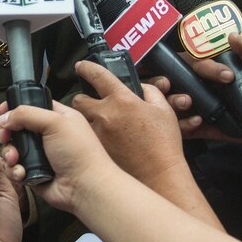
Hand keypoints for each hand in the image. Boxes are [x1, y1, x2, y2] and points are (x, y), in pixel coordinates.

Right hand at [0, 100, 114, 215]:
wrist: (85, 187)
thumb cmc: (80, 154)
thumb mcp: (55, 122)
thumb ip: (27, 114)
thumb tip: (5, 116)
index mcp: (58, 117)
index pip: (31, 105)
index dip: (15, 107)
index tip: (2, 111)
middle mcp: (48, 135)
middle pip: (17, 128)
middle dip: (7, 132)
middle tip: (6, 136)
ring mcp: (41, 155)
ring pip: (13, 149)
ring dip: (10, 153)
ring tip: (15, 158)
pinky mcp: (34, 172)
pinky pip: (15, 168)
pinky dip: (14, 170)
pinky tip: (22, 172)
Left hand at [72, 61, 184, 187]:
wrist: (158, 175)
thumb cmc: (163, 144)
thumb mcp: (163, 110)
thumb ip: (150, 92)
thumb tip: (140, 87)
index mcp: (122, 100)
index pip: (97, 75)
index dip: (86, 67)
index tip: (81, 66)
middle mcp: (105, 114)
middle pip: (78, 99)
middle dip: (83, 99)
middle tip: (91, 102)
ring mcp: (97, 133)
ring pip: (81, 119)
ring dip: (87, 118)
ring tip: (100, 124)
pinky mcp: (95, 149)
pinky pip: (87, 136)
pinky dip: (92, 135)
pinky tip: (105, 140)